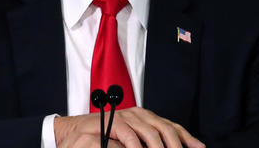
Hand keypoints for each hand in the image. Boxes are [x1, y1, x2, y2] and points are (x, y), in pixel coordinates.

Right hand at [54, 107, 204, 147]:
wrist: (72, 134)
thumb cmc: (102, 140)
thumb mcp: (129, 142)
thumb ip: (148, 143)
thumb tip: (176, 147)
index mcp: (144, 117)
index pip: (170, 126)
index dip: (186, 138)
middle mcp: (136, 114)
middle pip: (163, 128)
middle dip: (175, 145)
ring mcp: (123, 116)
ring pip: (149, 131)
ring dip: (159, 147)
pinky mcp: (109, 122)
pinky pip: (128, 134)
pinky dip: (137, 146)